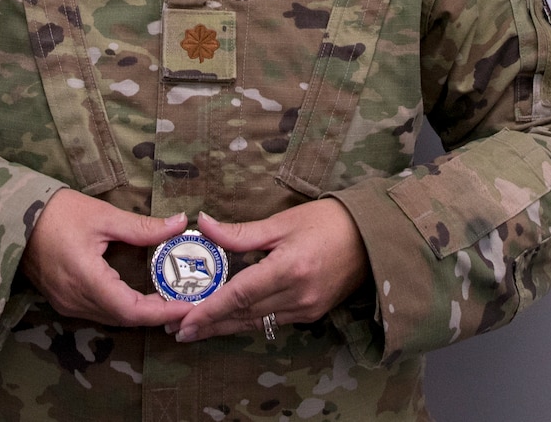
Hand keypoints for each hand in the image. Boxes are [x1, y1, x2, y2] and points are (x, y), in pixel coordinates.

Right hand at [19, 192, 197, 327]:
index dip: (161, 311)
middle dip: (155, 315)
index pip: (130, 309)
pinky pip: (97, 312)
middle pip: (122, 318)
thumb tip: (179, 223)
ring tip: (168, 300)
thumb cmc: (59, 213)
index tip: (187, 306)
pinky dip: (121, 309)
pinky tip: (139, 297)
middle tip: (184, 302)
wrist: (16, 218)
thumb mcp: (104, 217)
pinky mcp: (62, 300)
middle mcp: (75, 299)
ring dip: (139, 313)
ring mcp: (66, 303)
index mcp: (87, 279)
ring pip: (110, 318)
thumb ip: (143, 227)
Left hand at [169, 200, 369, 342]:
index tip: (184, 320)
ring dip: (225, 326)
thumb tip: (204, 224)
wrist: (373, 237)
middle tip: (177, 330)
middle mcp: (298, 295)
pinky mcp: (312, 314)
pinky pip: (271, 321)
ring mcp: (306, 309)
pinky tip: (229, 320)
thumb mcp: (283, 222)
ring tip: (195, 329)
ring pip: (256, 322)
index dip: (209, 310)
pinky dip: (247, 321)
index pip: (240, 295)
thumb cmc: (328, 221)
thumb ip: (241, 232)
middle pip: (244, 315)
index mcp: (290, 268)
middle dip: (209, 324)